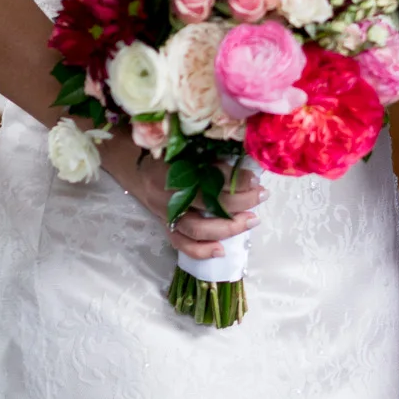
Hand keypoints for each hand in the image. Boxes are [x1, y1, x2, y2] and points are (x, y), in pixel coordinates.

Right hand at [101, 139, 264, 260]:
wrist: (137, 168)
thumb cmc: (169, 154)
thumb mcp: (188, 147)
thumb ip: (211, 155)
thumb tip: (247, 164)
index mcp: (175, 165)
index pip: (208, 174)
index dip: (234, 178)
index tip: (255, 178)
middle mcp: (168, 191)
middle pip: (207, 201)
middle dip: (240, 201)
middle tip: (261, 196)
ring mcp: (165, 211)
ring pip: (196, 227)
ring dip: (227, 227)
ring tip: (251, 221)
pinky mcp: (164, 225)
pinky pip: (181, 243)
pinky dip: (201, 251)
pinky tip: (221, 251)